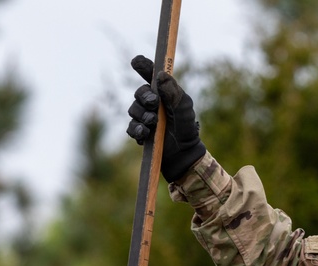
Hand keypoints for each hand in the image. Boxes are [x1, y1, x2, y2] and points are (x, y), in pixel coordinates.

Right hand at [126, 55, 206, 181]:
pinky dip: (136, 130)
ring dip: (142, 115)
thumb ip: (173, 91)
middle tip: (154, 103)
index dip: (143, 66)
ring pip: (133, 110)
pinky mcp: (140, 132)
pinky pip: (131, 128)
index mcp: (163, 92)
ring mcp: (144, 117)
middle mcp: (152, 102)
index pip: (150, 75)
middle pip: (139, 93)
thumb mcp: (184, 107)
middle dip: (144, 97)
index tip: (136, 61)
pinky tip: (144, 133)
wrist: (184, 153)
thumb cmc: (186, 127)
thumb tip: (161, 75)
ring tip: (153, 123)